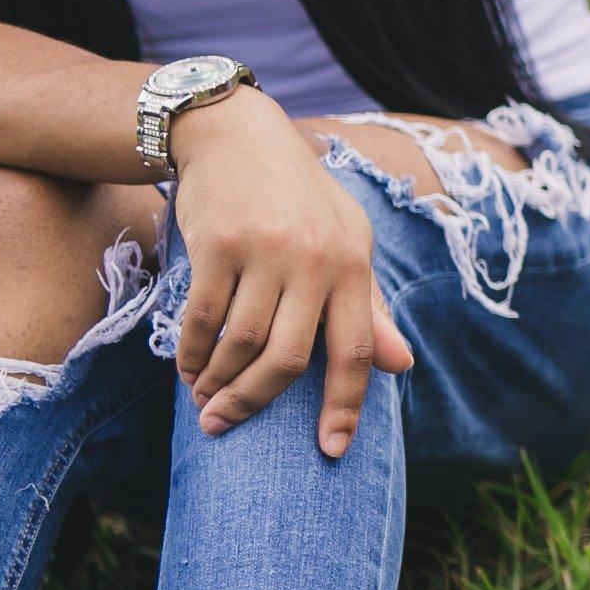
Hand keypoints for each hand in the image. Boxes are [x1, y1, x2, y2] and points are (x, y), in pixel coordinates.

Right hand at [166, 93, 413, 454]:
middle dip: (254, 405)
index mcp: (355, 266)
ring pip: (240, 345)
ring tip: (204, 402)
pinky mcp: (219, 245)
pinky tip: (186, 369)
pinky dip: (190, 354)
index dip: (346, 407)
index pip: (358, 351)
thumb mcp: (348, 243)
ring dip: (216, 384)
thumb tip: (402, 366)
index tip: (332, 451)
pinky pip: (201, 318)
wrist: (239, 137)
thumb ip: (368, 307)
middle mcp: (316, 261)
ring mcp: (266, 252)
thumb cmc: (301, 201)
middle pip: (288, 360)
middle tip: (223, 428)